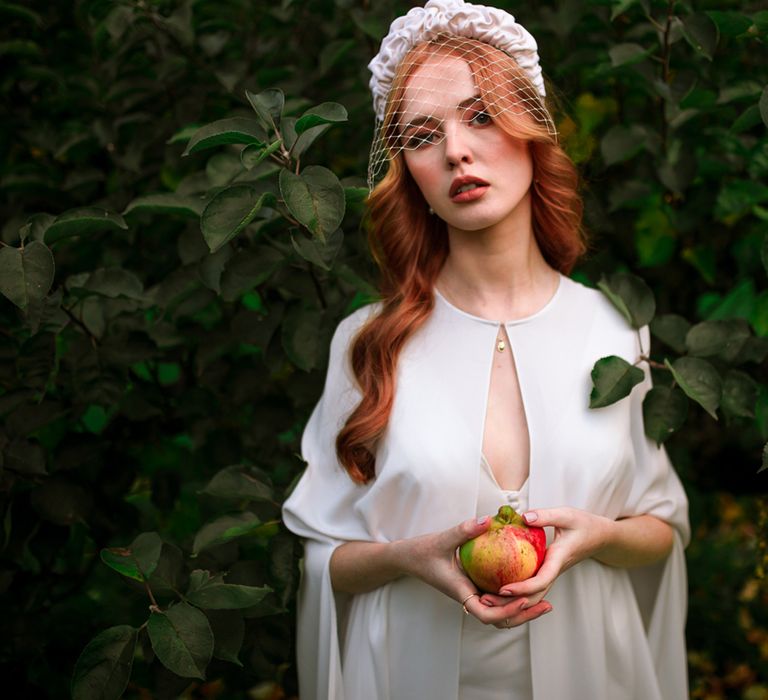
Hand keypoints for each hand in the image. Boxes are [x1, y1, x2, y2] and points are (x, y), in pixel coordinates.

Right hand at [399, 516, 552, 628]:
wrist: (408, 558)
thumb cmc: (422, 551)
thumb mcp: (443, 539)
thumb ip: (465, 530)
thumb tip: (489, 520)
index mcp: (462, 592)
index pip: (487, 615)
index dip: (507, 611)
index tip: (524, 599)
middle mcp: (469, 597)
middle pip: (500, 619)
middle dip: (524, 615)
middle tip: (547, 604)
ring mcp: (472, 593)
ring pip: (500, 612)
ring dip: (521, 609)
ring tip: (544, 600)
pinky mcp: (473, 586)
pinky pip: (496, 597)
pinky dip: (512, 597)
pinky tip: (527, 582)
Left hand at [479, 507, 611, 610]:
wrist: (601, 536)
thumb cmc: (584, 524)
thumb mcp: (566, 515)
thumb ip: (545, 516)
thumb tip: (524, 517)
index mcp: (558, 559)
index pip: (541, 580)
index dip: (523, 588)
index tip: (504, 589)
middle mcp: (554, 571)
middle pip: (533, 597)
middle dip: (511, 603)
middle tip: (485, 600)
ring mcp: (551, 574)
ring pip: (532, 596)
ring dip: (511, 601)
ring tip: (486, 599)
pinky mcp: (547, 572)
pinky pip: (532, 587)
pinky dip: (516, 592)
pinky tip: (498, 587)